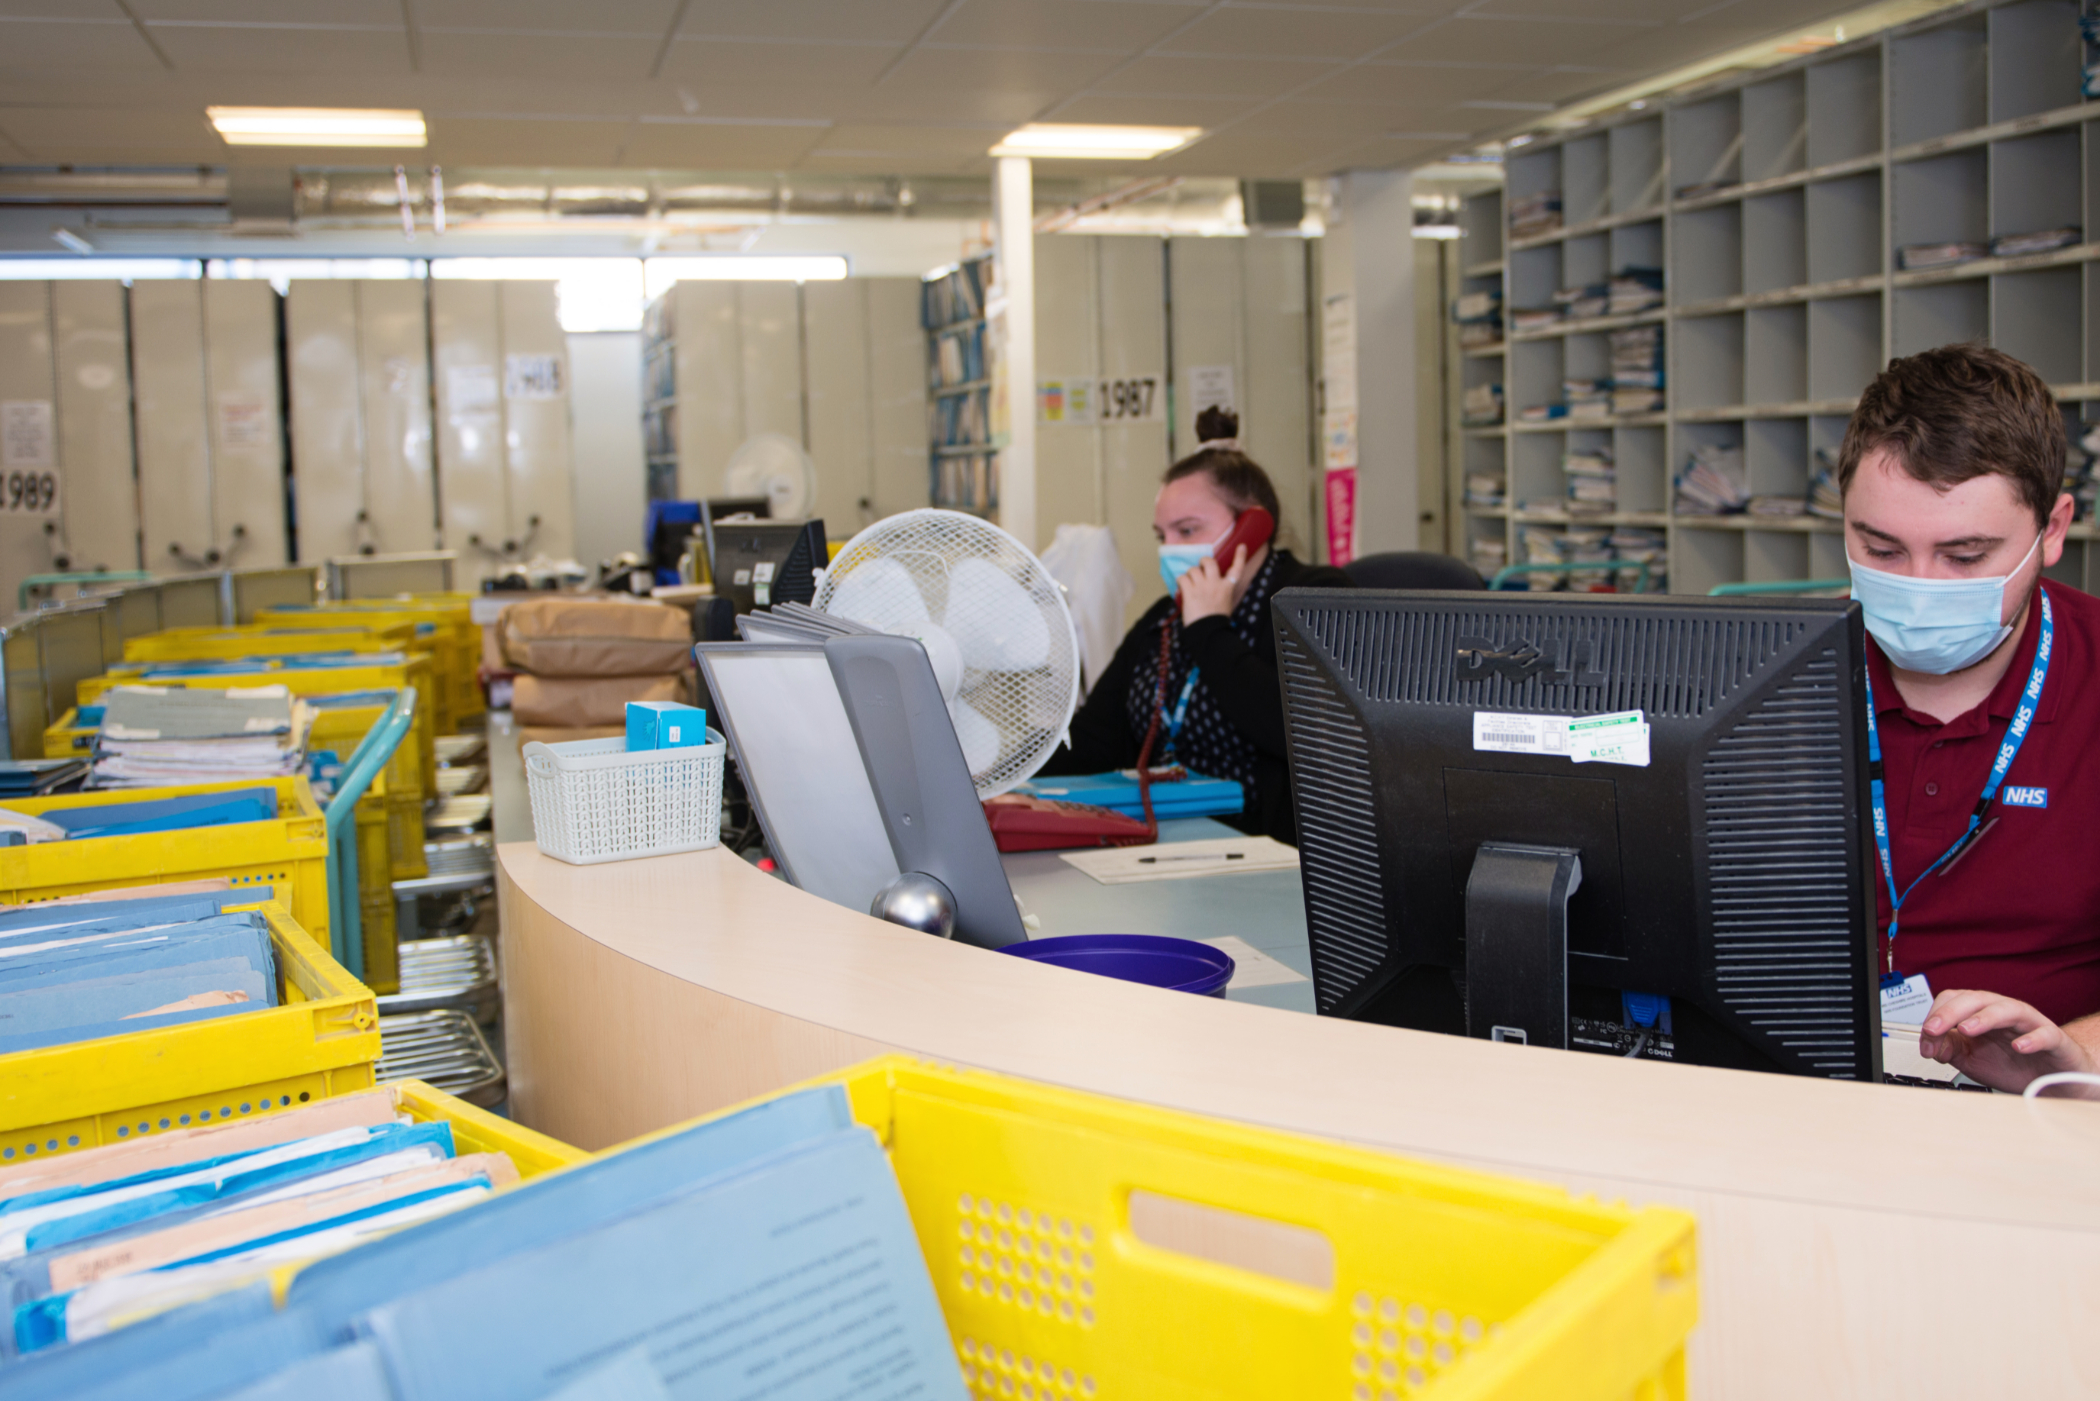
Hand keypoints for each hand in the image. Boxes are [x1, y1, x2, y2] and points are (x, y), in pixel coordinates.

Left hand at [1178, 545, 1248, 624]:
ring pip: (1193, 570)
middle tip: (1200, 567)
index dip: (1240, 556)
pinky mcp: (1190, 592)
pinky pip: (1182, 578)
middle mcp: (1216, 584)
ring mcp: (1202, 587)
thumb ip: (1221, 591)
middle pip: (1209, 562)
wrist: (1209, 633)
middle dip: (1203, 562)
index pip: (1237, 569)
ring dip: (1189, 575)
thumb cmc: (1216, 621)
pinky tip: (1181, 587)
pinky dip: (1180, 581)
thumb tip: (1211, 584)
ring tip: (1189, 584)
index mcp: (1227, 588)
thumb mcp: (1225, 603)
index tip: (1241, 546)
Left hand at [1918, 989, 2099, 1094]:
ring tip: (1967, 1029)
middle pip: (1976, 999)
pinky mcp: (2054, 1040)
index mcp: (1981, 1014)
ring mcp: (2030, 1024)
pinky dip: (2032, 1039)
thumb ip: (1949, 1048)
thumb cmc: (2011, 1065)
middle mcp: (2004, 1013)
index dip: (1935, 1015)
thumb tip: (1929, 1044)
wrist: (2051, 1081)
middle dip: (1951, 1012)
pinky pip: (2045, 1034)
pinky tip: (2019, 1047)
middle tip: (1933, 1029)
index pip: (1953, 1000)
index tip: (1926, 1037)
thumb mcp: (1970, 1059)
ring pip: (2008, 1009)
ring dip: (1985, 1017)